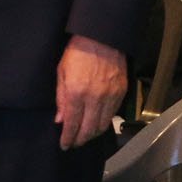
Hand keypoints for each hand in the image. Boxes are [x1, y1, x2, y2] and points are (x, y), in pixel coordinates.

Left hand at [54, 34, 126, 148]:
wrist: (101, 36)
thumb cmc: (79, 51)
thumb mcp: (62, 73)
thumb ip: (61, 99)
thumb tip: (60, 120)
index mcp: (77, 92)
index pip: (72, 124)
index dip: (68, 138)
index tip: (64, 145)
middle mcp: (95, 97)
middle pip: (89, 129)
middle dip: (80, 140)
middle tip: (74, 143)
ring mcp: (110, 95)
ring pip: (103, 125)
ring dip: (93, 134)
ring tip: (85, 135)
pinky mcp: (121, 91)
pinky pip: (112, 114)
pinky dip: (104, 122)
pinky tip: (97, 122)